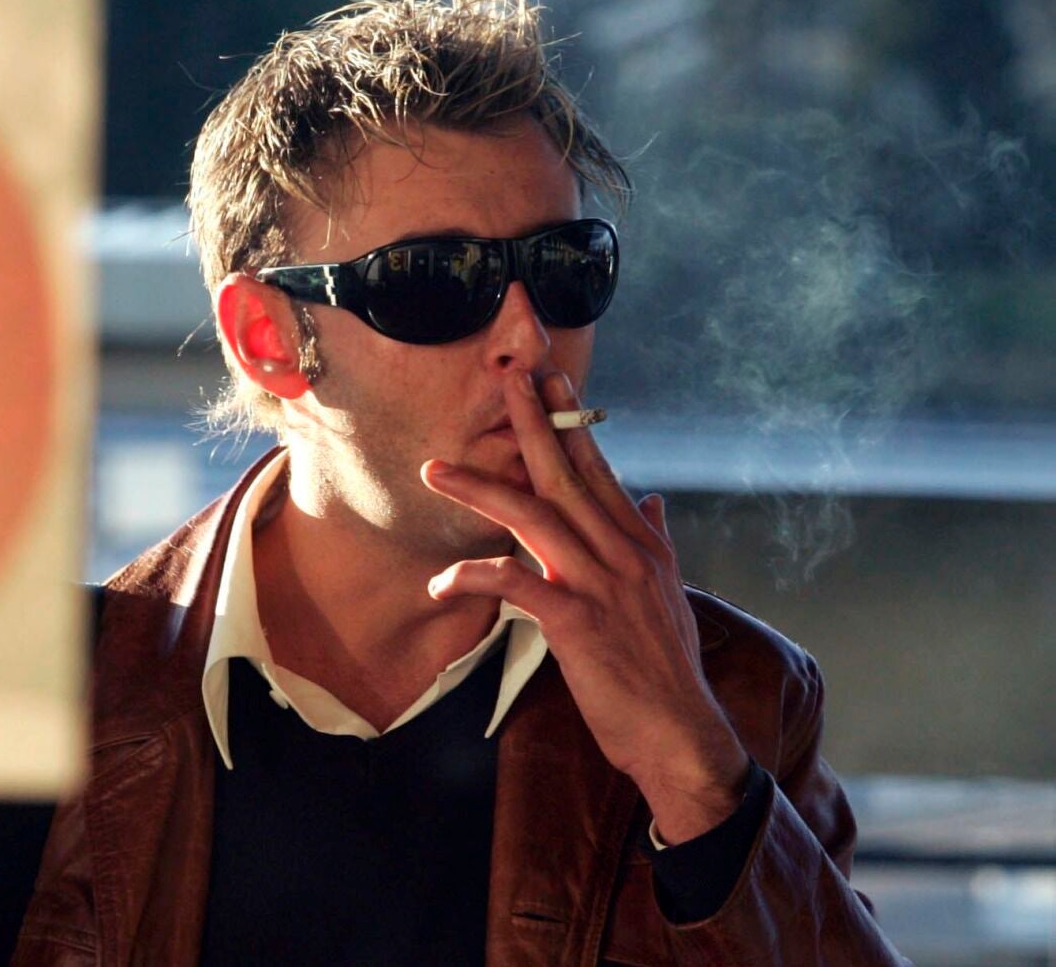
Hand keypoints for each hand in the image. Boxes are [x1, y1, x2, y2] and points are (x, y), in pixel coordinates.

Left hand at [420, 370, 750, 843]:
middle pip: (568, 476)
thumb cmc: (664, 671)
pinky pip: (516, 584)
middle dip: (535, 424)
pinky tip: (442, 582)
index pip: (601, 470)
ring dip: (480, 490)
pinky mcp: (577, 622)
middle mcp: (624, 554)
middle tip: (507, 381)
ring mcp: (601, 585)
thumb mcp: (668, 597)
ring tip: (435, 471)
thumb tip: (654, 501)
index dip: (573, 424)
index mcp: (642, 545)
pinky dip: (475, 576)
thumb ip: (656, 543)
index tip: (552, 380)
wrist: (681, 734)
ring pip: (535, 517)